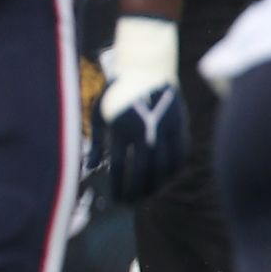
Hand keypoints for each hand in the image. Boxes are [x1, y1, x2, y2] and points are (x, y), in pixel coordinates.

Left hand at [99, 16, 187, 201]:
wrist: (146, 68)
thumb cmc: (117, 92)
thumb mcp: (99, 114)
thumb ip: (95, 143)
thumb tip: (90, 169)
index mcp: (122, 126)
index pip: (120, 166)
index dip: (118, 186)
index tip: (116, 199)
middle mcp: (145, 129)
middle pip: (144, 169)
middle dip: (137, 190)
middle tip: (132, 203)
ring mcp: (165, 127)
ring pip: (165, 165)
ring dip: (157, 184)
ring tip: (149, 195)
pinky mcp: (180, 124)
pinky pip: (180, 154)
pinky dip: (174, 170)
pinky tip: (166, 179)